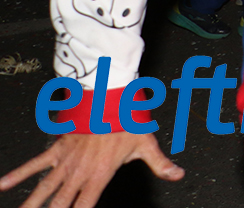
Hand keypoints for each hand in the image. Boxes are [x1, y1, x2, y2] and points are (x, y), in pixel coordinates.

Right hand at [1, 131, 182, 207]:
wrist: (108, 95)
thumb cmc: (128, 119)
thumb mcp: (146, 143)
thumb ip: (160, 163)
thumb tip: (178, 175)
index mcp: (99, 175)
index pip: (85, 207)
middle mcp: (79, 173)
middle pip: (59, 204)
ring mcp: (65, 162)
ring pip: (43, 189)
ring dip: (30, 204)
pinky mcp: (57, 149)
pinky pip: (34, 164)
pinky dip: (17, 175)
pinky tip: (2, 186)